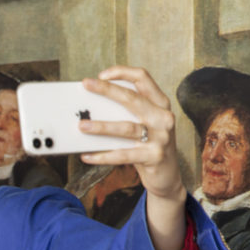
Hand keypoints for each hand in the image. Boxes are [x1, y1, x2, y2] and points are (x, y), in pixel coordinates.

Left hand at [78, 66, 186, 249]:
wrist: (167, 177)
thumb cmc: (149, 146)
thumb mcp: (143, 125)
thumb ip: (126, 113)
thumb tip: (90, 108)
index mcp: (160, 104)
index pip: (143, 78)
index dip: (122, 73)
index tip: (101, 75)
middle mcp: (163, 117)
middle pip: (132, 98)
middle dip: (107, 90)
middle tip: (86, 85)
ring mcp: (161, 137)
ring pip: (126, 127)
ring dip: (101, 127)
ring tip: (82, 126)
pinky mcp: (154, 156)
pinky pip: (123, 155)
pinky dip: (102, 156)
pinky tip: (87, 156)